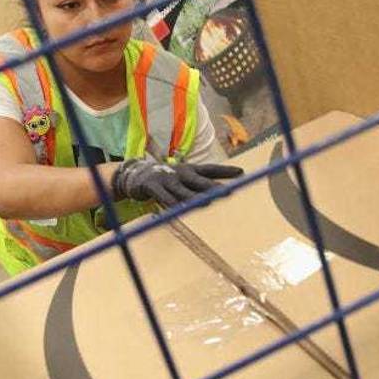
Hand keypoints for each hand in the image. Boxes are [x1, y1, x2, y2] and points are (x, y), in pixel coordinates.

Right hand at [111, 158, 243, 206]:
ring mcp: (166, 179)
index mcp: (190, 169)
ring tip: (206, 204)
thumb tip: (219, 194)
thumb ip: (199, 185)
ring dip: (194, 198)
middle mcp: (180, 173)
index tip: (241, 172)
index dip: (225, 170)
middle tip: (228, 192)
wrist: (136, 175)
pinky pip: (163, 197)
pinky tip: (178, 209)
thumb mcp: (184, 178)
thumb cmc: (167, 179)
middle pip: (199, 180)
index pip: (210, 169)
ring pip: (182, 190)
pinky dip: (170, 203)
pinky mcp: (152, 186)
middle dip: (213, 187)